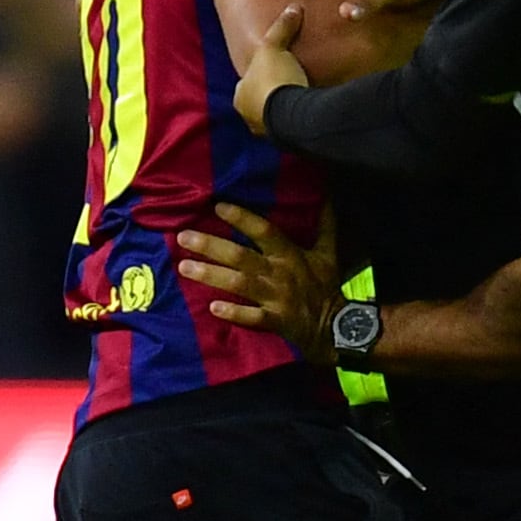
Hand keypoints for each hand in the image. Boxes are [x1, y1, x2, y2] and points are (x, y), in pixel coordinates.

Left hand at [176, 201, 339, 351]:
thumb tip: (327, 195)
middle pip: (241, 256)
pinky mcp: (275, 321)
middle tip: (183, 238)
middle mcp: (279, 273)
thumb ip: (324, 224)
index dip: (242, 218)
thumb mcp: (328, 253)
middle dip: (211, 246)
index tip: (217, 206)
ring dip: (211, 275)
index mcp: (290, 254)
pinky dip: (234, 313)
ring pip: (239, 284)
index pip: (264, 231)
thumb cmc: (326, 286)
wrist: (337, 324)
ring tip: (184, 267)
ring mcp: (275, 298)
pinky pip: (252, 317)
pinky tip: (212, 308)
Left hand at [233, 3, 307, 132]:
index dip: (257, 74)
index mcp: (240, 97)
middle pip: (259, 102)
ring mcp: (267, 132)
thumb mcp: (275, 47)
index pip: (246, 84)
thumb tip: (293, 7)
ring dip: (283, 108)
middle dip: (270, 93)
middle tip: (285, 82)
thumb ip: (282, 28)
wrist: (294, 115)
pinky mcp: (287, 141)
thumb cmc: (275, 80)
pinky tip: (306, 111)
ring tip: (299, 96)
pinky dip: (296, 119)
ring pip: (273, 116)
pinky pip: (290, 127)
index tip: (270, 68)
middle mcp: (249, 118)